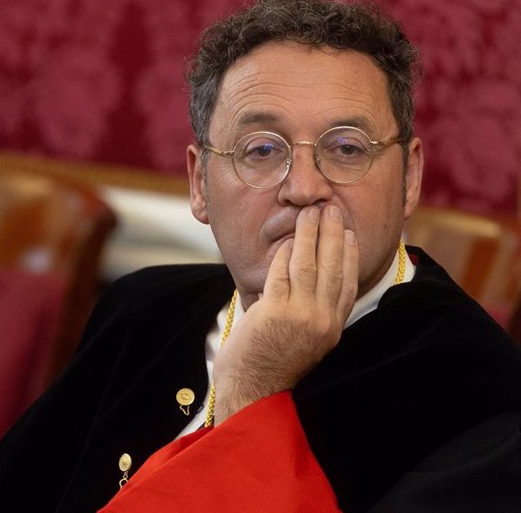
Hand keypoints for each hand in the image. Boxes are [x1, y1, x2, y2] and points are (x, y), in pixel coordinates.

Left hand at [213, 204, 358, 423]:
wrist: (253, 393)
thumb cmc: (273, 366)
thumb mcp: (305, 342)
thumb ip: (311, 314)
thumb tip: (307, 279)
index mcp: (332, 328)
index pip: (347, 284)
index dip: (350, 255)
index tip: (349, 234)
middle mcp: (322, 321)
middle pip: (332, 268)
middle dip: (332, 235)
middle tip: (331, 210)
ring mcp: (300, 316)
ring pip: (309, 265)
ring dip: (309, 234)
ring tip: (309, 213)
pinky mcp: (275, 312)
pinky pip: (281, 272)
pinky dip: (284, 253)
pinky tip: (287, 238)